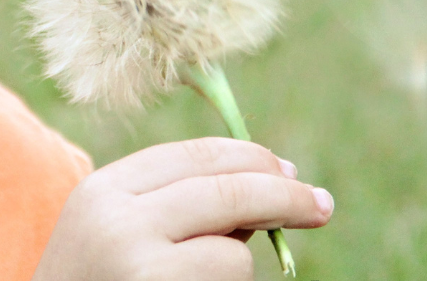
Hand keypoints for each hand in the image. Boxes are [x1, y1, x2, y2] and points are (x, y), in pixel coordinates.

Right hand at [33, 137, 332, 280]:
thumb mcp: (116, 228)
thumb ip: (176, 202)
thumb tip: (269, 184)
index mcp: (105, 189)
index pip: (194, 156)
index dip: (250, 158)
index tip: (289, 172)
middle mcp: (120, 223)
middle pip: (225, 192)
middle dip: (283, 196)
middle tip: (321, 204)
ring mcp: (141, 271)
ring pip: (233, 255)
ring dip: (235, 268)